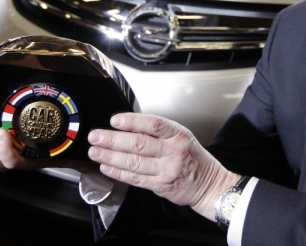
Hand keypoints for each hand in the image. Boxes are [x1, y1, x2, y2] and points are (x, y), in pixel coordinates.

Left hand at [0, 128, 97, 173]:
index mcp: (31, 159)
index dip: (6, 150)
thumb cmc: (66, 143)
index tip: (3, 132)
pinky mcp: (2, 151)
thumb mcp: (67, 136)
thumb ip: (69, 125)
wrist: (70, 154)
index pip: (15, 160)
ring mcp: (8, 158)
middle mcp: (18, 161)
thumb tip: (81, 112)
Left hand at [88, 113, 240, 219]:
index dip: (132, 121)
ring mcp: (166, 170)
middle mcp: (173, 152)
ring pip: (134, 162)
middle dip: (113, 139)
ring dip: (110, 156)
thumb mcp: (183, 137)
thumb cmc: (193, 158)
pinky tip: (106, 167)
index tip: (115, 120)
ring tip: (95, 151)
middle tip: (96, 136)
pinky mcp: (160, 185)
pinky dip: (118, 172)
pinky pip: (135, 178)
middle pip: (139, 143)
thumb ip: (159, 132)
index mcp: (179, 135)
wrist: (209, 184)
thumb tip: (128, 126)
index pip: (153, 124)